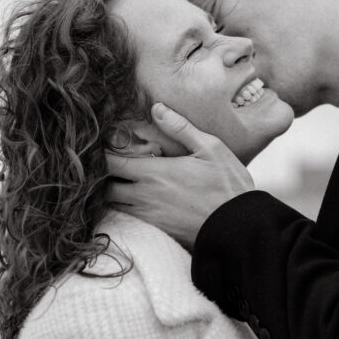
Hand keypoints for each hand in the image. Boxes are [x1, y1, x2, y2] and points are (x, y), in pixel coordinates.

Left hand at [106, 104, 253, 247]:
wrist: (239, 225)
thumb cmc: (228, 185)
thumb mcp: (211, 148)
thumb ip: (181, 128)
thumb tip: (157, 109)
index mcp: (154, 173)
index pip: (110, 163)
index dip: (99, 154)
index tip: (99, 146)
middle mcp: (145, 196)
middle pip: (104, 188)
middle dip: (100, 176)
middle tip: (105, 165)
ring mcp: (149, 216)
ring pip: (114, 205)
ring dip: (110, 193)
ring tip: (117, 180)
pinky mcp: (157, 229)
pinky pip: (129, 218)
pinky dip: (124, 208)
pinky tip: (134, 198)